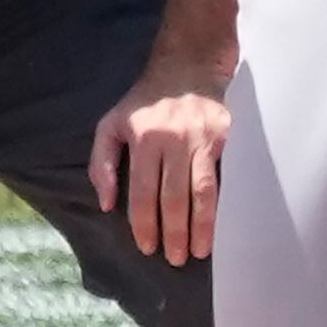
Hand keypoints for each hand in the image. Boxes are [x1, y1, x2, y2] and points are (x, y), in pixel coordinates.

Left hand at [88, 62, 229, 262]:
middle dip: (174, 233)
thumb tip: (105, 204)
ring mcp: (202, 139)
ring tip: (200, 251)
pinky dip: (223, 205)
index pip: (142, 193)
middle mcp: (174, 140)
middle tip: (174, 259)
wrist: (186, 67)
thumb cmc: (143, 102)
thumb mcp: (110, 124)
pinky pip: (224, 178)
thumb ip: (101, 164)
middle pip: (174, 198)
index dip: (145, 224)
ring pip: (204, 192)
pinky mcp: (225, 138)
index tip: (148, 247)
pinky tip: (223, 225)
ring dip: (202, 226)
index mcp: (143, 139)